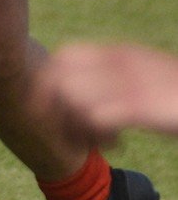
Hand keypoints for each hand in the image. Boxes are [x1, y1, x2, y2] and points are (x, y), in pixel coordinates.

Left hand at [39, 43, 177, 142]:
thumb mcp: (145, 81)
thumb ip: (115, 79)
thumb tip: (80, 94)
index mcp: (120, 53)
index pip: (62, 57)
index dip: (53, 84)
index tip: (68, 110)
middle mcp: (120, 63)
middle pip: (58, 77)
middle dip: (57, 107)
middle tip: (78, 129)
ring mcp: (130, 83)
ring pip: (72, 98)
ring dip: (78, 125)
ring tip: (102, 140)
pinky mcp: (142, 106)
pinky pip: (96, 117)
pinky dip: (98, 136)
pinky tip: (118, 146)